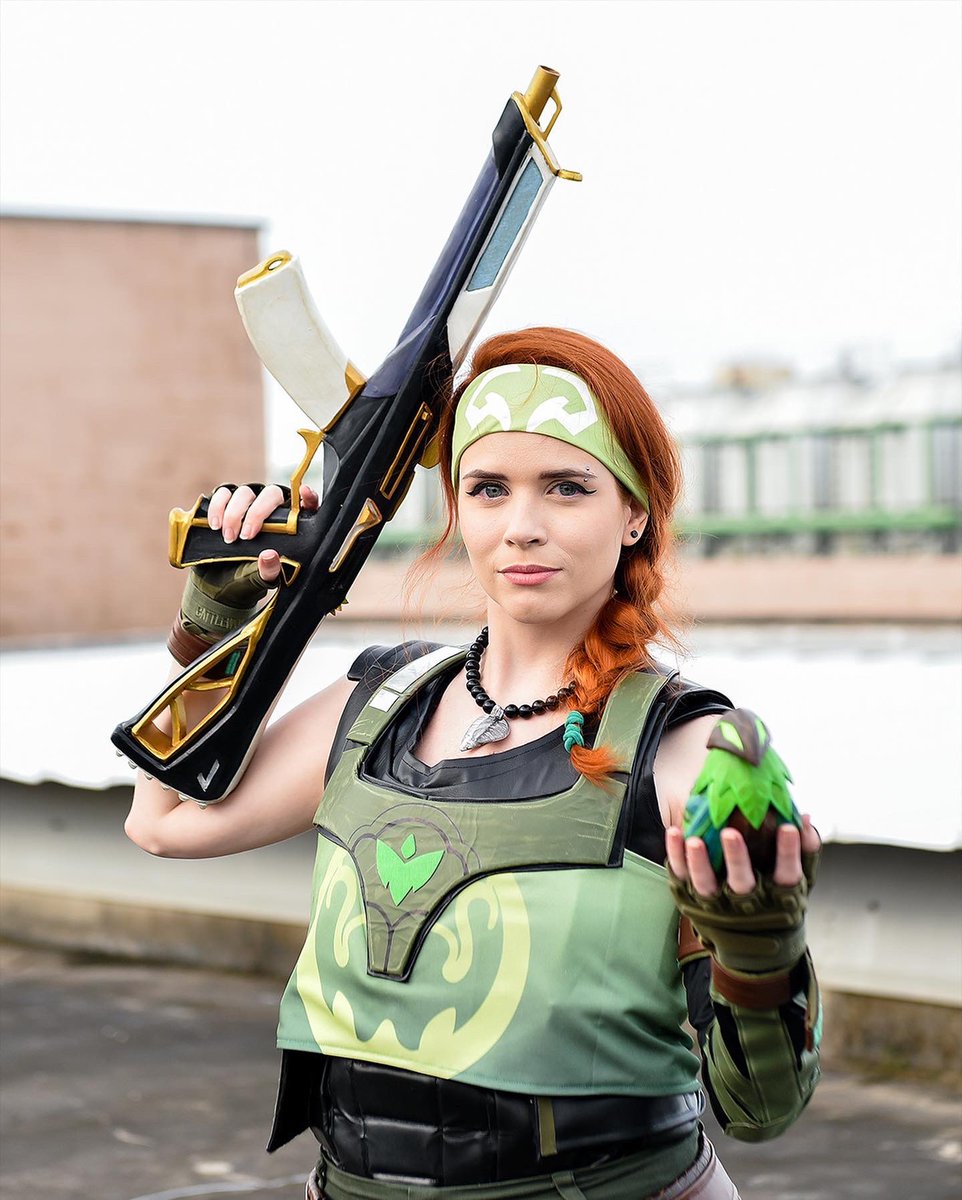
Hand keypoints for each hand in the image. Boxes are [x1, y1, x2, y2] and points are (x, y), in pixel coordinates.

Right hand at [206, 483, 318, 583]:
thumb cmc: (249, 578)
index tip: (304, 491)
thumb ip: (269, 570)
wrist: (220, 583)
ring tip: (228, 537)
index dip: (308, 496)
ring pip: (245, 493)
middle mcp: (271, 510)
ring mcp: (248, 505)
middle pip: (271, 494)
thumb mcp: (261, 579)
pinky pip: (223, 494)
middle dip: (257, 513)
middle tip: (246, 537)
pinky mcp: (226, 504)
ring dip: (235, 513)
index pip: (306, 505)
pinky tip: (215, 525)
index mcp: (290, 526)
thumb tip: (269, 556)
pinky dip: (218, 507)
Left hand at [666, 814, 820, 898]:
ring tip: (694, 840)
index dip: (788, 853)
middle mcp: (747, 903)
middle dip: (736, 859)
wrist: (751, 950)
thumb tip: (806, 818)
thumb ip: (805, 852)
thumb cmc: (778, 904)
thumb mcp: (799, 883)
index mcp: (778, 897)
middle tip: (731, 833)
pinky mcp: (691, 899)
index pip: (787, 874)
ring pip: (706, 884)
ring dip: (699, 862)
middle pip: (742, 883)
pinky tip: (674, 832)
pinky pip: (682, 877)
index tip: (788, 827)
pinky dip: (675, 856)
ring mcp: (716, 904)